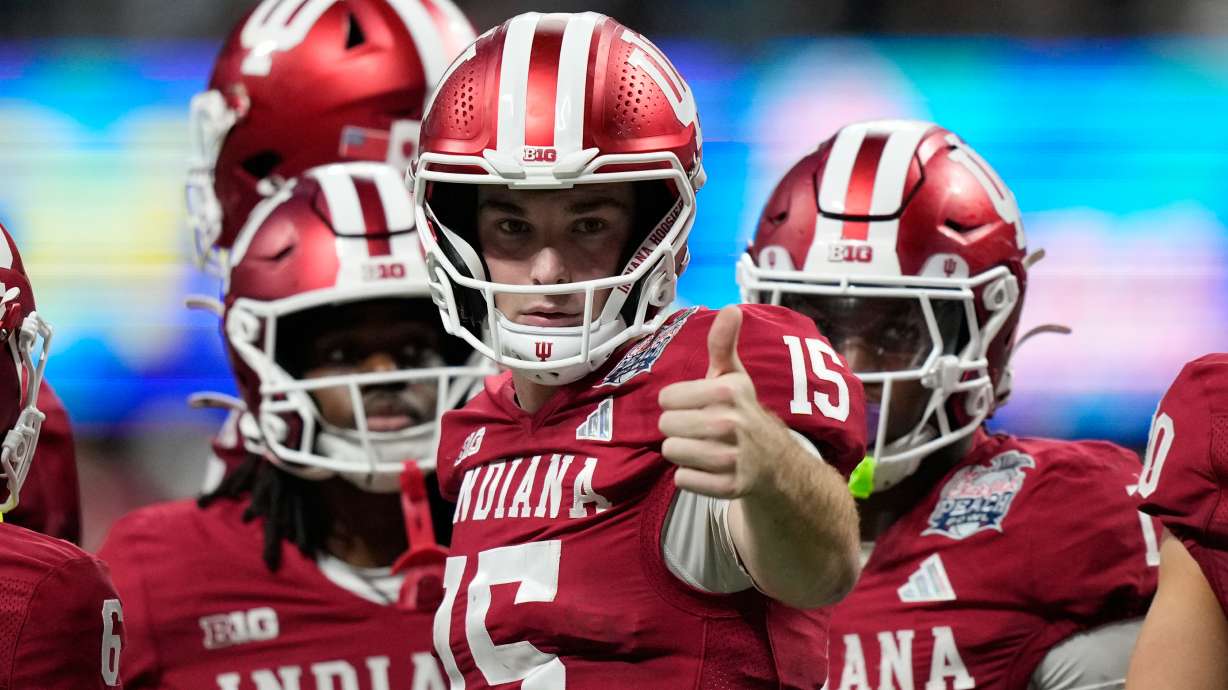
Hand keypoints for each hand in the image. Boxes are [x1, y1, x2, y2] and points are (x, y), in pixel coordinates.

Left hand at [658, 306, 788, 497]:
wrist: (775, 462)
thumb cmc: (742, 412)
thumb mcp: (734, 377)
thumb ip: (723, 344)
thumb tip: (730, 308)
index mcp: (727, 392)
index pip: (666, 398)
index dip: (677, 403)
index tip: (696, 405)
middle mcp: (731, 424)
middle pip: (665, 427)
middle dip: (678, 428)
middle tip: (699, 429)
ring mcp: (732, 458)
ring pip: (672, 453)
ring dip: (682, 452)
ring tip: (704, 448)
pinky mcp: (730, 487)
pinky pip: (683, 479)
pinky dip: (691, 477)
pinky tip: (709, 469)